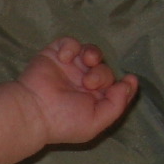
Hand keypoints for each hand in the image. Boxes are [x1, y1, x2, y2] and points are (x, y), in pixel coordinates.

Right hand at [19, 38, 138, 147]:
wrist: (34, 110)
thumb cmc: (64, 120)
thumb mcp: (97, 121)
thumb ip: (117, 104)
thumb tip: (129, 84)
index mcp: (93, 100)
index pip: (116, 88)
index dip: (126, 84)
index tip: (130, 79)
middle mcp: (82, 83)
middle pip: (105, 69)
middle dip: (102, 74)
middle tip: (89, 83)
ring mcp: (69, 68)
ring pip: (91, 52)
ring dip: (93, 54)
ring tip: (87, 61)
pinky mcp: (55, 55)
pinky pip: (70, 42)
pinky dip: (71, 46)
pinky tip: (65, 58)